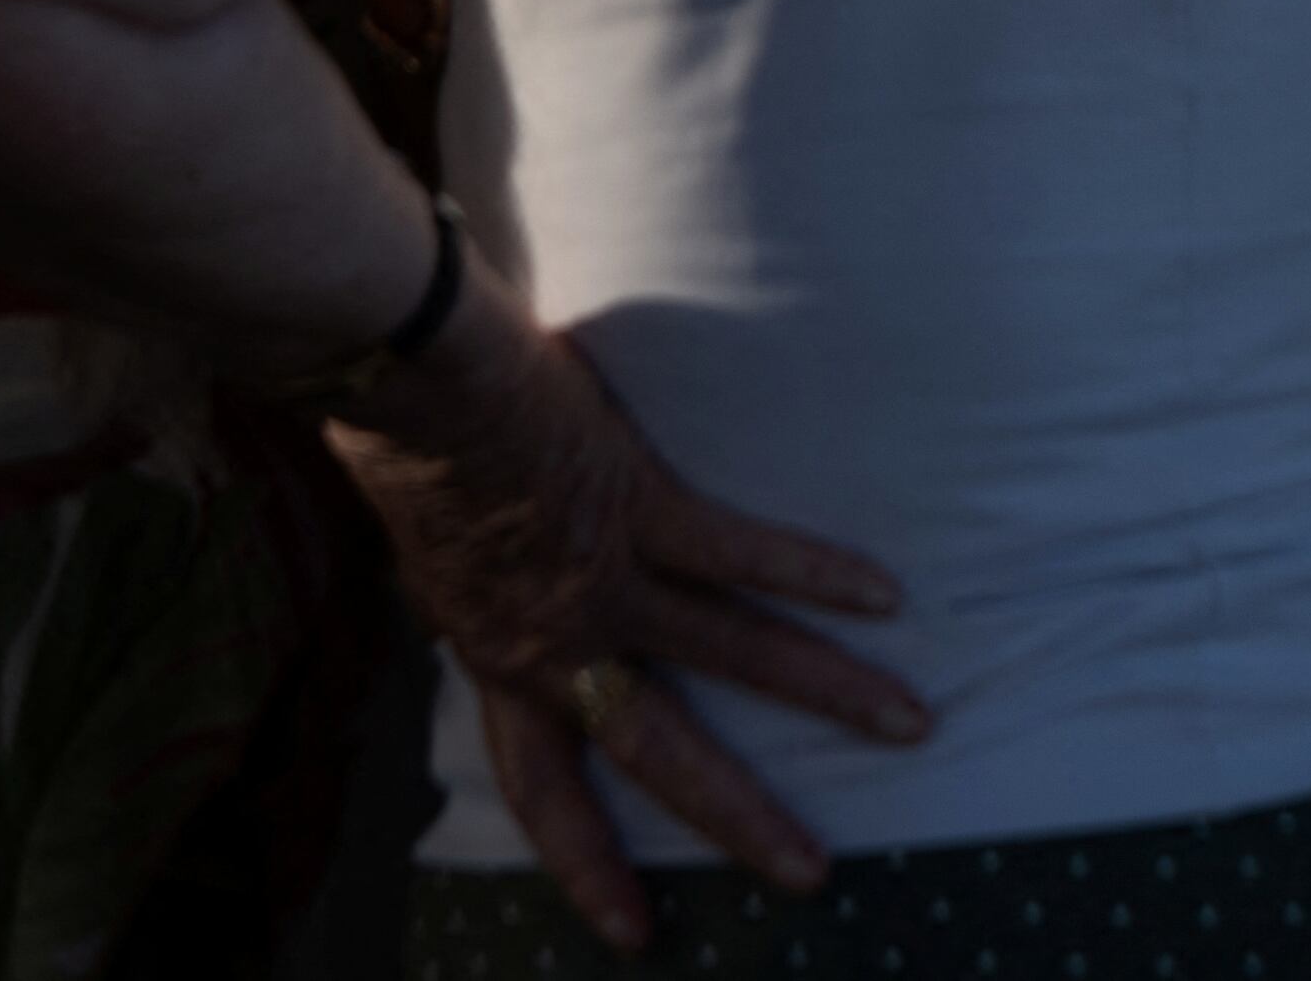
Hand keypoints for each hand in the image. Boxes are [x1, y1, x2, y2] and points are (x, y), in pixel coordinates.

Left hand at [326, 278, 927, 950]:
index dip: (585, 862)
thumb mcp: (427, 556)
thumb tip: (472, 589)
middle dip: (741, 818)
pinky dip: (818, 574)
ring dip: (830, 690)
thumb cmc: (404, 444)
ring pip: (738, 653)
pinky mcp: (643, 508)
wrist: (403, 384)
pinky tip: (882, 594)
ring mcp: (608, 579)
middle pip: (661, 754)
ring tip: (907, 719)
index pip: (543, 789)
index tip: (630, 929)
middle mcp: (559, 641)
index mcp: (500, 658)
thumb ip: (471, 591)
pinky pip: (746, 553)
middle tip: (806, 871)